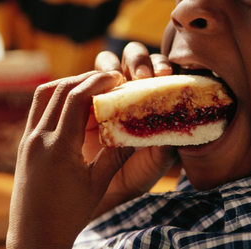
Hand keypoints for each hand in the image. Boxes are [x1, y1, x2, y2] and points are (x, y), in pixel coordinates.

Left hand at [7, 71, 133, 248]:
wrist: (33, 237)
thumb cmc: (68, 216)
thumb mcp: (97, 184)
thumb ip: (115, 153)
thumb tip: (137, 130)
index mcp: (58, 147)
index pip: (76, 98)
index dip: (98, 82)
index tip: (117, 77)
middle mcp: (38, 138)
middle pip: (60, 89)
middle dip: (86, 78)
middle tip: (110, 78)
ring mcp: (27, 139)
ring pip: (44, 94)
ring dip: (69, 84)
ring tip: (92, 86)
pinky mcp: (23, 143)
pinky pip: (38, 108)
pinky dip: (57, 98)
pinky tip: (75, 105)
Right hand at [89, 43, 177, 217]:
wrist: (94, 195)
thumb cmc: (129, 176)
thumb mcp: (150, 166)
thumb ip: (163, 152)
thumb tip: (173, 135)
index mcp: (150, 97)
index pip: (159, 70)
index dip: (161, 65)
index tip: (165, 74)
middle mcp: (127, 89)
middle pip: (134, 56)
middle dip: (139, 60)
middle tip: (142, 77)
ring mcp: (101, 92)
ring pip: (106, 63)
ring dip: (112, 65)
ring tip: (119, 79)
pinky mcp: (77, 100)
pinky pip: (80, 82)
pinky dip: (85, 81)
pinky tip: (92, 93)